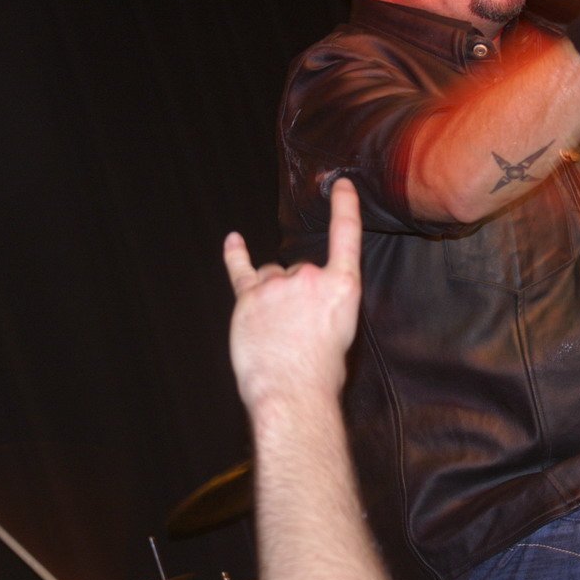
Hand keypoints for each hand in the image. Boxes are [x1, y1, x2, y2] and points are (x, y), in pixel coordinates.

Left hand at [223, 177, 361, 410]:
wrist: (292, 393)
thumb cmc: (321, 373)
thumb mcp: (343, 332)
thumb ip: (326, 306)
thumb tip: (306, 306)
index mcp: (343, 286)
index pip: (346, 235)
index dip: (344, 206)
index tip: (340, 185)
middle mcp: (310, 277)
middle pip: (301, 270)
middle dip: (298, 293)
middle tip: (298, 330)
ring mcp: (276, 285)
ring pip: (273, 277)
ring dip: (273, 294)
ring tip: (276, 330)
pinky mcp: (248, 298)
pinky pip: (241, 270)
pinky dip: (235, 255)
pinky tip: (233, 241)